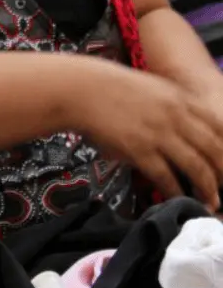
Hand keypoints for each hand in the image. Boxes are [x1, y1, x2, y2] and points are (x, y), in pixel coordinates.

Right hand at [74, 67, 222, 209]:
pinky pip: (166, 176)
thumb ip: (170, 104)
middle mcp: (176, 116)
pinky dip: (176, 190)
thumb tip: (182, 126)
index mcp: (180, 98)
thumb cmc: (107, 86)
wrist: (79, 89)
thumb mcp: (149, 86)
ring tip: (211, 201)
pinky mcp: (139, 150)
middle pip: (214, 150)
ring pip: (197, 166)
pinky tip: (179, 198)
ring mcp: (159, 134)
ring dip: (208, 188)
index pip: (219, 127)